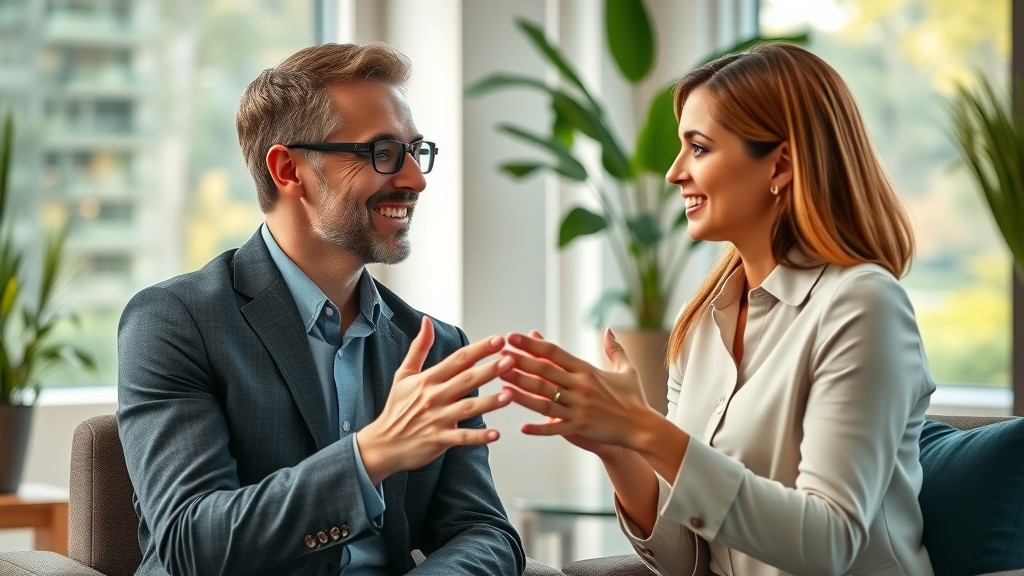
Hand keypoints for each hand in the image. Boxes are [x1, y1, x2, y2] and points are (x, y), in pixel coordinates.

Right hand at [358, 316, 513, 483]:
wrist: (383, 443)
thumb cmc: (397, 408)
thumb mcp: (404, 374)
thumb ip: (419, 348)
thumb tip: (426, 320)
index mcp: (428, 379)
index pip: (458, 360)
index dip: (479, 349)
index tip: (499, 340)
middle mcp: (434, 397)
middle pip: (466, 380)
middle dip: (489, 370)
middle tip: (511, 360)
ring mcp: (437, 419)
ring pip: (467, 408)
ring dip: (489, 402)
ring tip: (509, 395)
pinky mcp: (439, 440)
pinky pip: (462, 438)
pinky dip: (479, 437)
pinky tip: (496, 434)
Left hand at [500, 328, 658, 452]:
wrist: (643, 426)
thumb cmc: (634, 398)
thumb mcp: (626, 370)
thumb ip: (615, 349)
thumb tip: (610, 329)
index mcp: (587, 370)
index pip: (554, 353)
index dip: (531, 344)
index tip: (513, 336)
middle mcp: (580, 386)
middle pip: (544, 372)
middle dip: (519, 363)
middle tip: (497, 356)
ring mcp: (579, 407)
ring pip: (544, 399)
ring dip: (521, 392)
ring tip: (501, 385)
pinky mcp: (581, 426)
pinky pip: (556, 428)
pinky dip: (540, 428)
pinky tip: (522, 427)